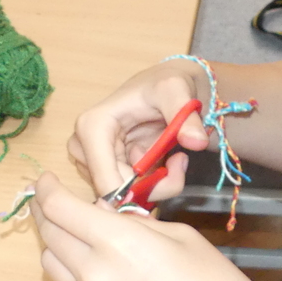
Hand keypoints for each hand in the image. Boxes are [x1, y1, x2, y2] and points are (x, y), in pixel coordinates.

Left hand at [33, 172, 281, 280]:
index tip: (46, 179)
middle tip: (53, 200)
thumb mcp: (183, 237)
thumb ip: (138, 224)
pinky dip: (68, 270)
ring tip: (73, 231)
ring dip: (54, 243)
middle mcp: (94, 275)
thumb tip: (109, 218)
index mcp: (119, 244)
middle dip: (46, 212)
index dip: (47, 189)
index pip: (60, 209)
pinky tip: (90, 263)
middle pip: (49, 235)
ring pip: (50, 265)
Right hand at [68, 59, 211, 201]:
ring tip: (176, 158)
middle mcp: (85, 147)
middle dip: (154, 185)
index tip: (175, 172)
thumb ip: (186, 116)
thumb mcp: (176, 91)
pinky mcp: (107, 169)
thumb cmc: (165, 84)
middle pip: (115, 191)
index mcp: (93, 127)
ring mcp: (94, 161)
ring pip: (125, 195)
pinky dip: (155, 184)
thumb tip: (196, 142)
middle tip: (181, 162)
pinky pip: (131, 192)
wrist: (168, 87)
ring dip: (157, 184)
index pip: (105, 179)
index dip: (138, 190)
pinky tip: (168, 163)